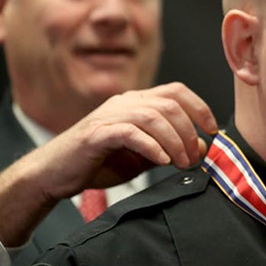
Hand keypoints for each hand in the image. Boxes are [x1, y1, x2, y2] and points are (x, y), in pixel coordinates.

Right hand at [0, 82, 216, 244]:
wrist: (53, 173)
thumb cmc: (97, 163)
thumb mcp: (141, 156)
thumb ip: (169, 148)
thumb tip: (201, 147)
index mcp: (136, 102)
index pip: (176, 91)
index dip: (199, 107)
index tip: (212, 130)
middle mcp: (124, 103)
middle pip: (169, 104)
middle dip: (189, 131)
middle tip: (194, 157)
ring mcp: (109, 116)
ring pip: (153, 117)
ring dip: (174, 141)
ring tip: (181, 162)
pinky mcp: (96, 134)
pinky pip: (130, 133)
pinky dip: (151, 146)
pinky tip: (162, 160)